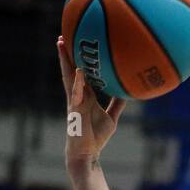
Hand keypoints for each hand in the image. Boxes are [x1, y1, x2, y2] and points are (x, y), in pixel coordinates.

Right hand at [57, 36, 125, 165]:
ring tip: (61, 43)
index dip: (78, 59)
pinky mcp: (74, 110)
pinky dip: (77, 82)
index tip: (77, 43)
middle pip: (70, 70)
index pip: (80, 73)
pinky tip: (79, 71)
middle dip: (66, 54)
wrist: (86, 153)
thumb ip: (117, 103)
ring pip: (68, 77)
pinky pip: (75, 93)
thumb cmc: (96, 137)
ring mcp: (73, 101)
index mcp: (84, 96)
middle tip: (63, 35)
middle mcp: (77, 95)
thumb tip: (129, 92)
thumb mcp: (111, 117)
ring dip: (64, 61)